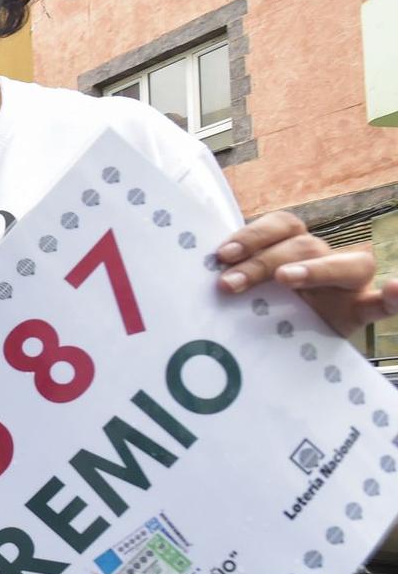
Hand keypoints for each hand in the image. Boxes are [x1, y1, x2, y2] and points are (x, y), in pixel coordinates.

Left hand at [215, 211, 397, 335]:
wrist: (295, 348)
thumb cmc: (265, 313)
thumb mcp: (248, 295)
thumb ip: (234, 281)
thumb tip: (196, 277)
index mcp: (297, 248)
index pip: (283, 225)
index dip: (253, 234)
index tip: (221, 255)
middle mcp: (324, 260)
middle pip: (304, 245)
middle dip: (263, 261)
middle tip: (228, 283)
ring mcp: (348, 287)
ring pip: (346, 264)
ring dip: (314, 269)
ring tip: (286, 279)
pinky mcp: (360, 313)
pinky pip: (382, 305)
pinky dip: (393, 297)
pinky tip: (394, 289)